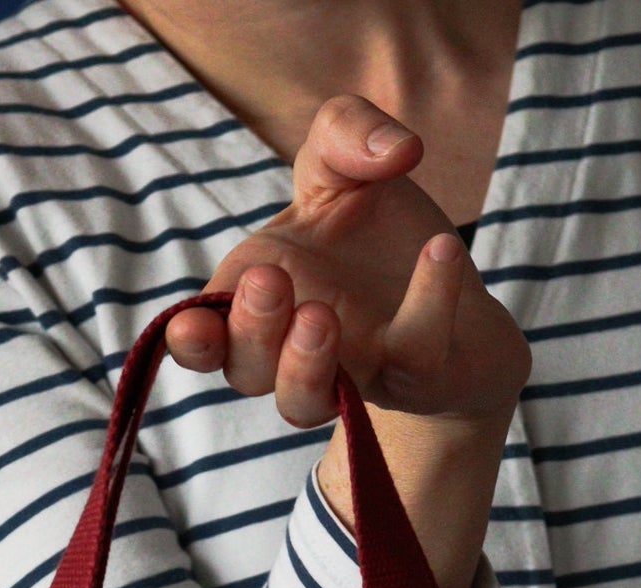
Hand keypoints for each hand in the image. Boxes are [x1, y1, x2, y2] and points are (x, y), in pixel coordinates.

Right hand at [165, 95, 529, 587]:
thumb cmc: (373, 232)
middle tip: (271, 282)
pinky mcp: (413, 374)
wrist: (450, 278)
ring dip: (304, 366)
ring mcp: (349, 371)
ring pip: (304, 402)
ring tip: (320, 315)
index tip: (192, 326)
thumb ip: (342, 132)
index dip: (190, 341)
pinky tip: (442, 249)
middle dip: (251, 334)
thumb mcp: (342, 168)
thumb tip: (389, 147)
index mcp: (253, 300)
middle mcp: (289, 349)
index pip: (202, 338)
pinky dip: (429, 302)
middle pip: (246, 372)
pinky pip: (414, 355)